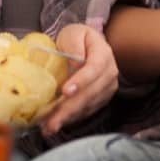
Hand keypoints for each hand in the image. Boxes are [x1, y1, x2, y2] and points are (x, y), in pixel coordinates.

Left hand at [38, 23, 118, 137]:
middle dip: (70, 108)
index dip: (81, 81)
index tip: (65, 92)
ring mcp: (107, 88)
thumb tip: (76, 64)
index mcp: (103, 54)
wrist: (87, 45)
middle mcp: (110, 73)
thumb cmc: (77, 38)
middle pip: (91, 93)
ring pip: (88, 105)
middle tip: (52, 121)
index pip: (94, 69)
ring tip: (49, 127)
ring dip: (68, 117)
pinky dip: (71, 118)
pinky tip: (56, 123)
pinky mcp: (101, 99)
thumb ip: (74, 45)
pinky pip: (87, 111)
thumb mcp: (73, 34)